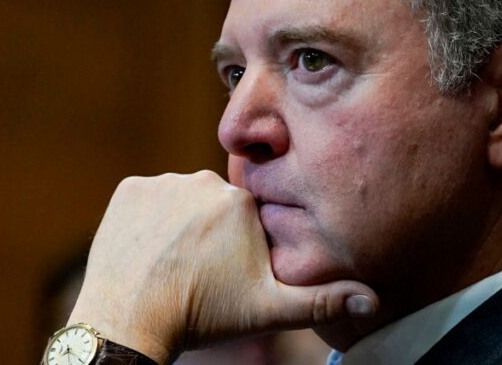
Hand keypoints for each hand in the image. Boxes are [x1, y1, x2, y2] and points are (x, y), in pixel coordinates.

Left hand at [67, 171, 378, 363]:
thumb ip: (323, 300)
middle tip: (200, 270)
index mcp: (241, 202)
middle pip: (213, 203)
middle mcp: (203, 181)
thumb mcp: (270, 309)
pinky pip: (146, 198)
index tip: (225, 271)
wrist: (130, 320)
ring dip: (179, 223)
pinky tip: (149, 249)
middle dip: (210, 231)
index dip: (238, 245)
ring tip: (173, 262)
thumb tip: (372, 300)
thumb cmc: (204, 315)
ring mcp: (162, 183)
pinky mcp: (128, 189)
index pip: (246, 215)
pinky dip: (147, 219)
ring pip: (180, 199)